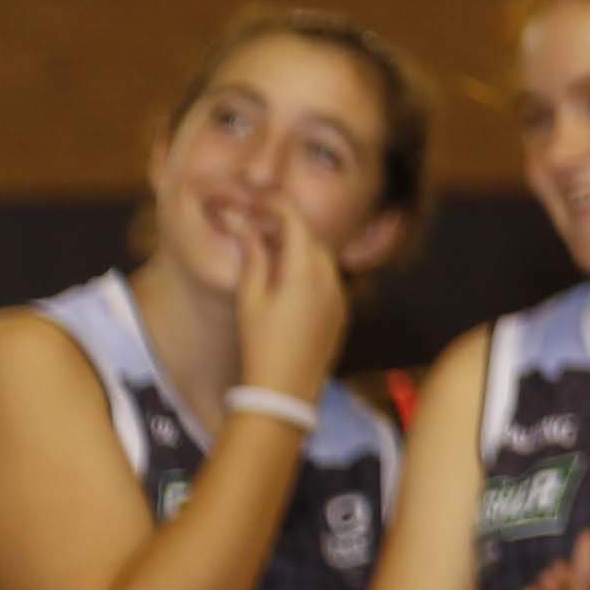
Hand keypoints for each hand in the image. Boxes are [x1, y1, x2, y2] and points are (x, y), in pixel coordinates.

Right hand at [225, 208, 350, 413]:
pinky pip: (328, 278)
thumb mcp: (250, 297)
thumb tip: (247, 226)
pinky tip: (285, 277)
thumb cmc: (261, 342)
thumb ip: (254, 256)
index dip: (276, 205)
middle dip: (286, 225)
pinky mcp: (342, 310)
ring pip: (322, 257)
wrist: (287, 388)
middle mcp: (332, 278)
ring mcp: (341, 295)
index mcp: (307, 271)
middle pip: (312, 237)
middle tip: (256, 224)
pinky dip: (308, 268)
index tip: (256, 201)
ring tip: (266, 250)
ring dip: (297, 247)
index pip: (297, 221)